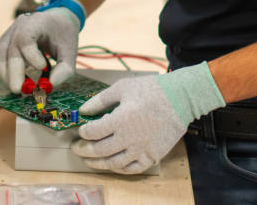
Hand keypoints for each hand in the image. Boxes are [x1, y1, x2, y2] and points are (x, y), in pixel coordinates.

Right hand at [0, 7, 79, 91]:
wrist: (57, 20)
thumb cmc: (63, 34)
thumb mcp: (71, 50)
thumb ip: (64, 69)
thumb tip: (47, 87)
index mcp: (37, 22)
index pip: (25, 37)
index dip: (31, 55)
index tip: (43, 68)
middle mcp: (20, 25)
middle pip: (10, 49)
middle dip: (14, 73)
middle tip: (22, 91)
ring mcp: (10, 33)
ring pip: (0, 56)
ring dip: (7, 76)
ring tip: (21, 89)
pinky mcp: (5, 43)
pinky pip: (0, 59)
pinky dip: (6, 73)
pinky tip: (20, 80)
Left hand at [71, 61, 224, 173]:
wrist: (180, 99)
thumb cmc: (152, 90)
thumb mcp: (123, 87)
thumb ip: (101, 99)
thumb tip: (83, 109)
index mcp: (120, 119)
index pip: (93, 132)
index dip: (83, 132)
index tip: (80, 130)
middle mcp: (129, 138)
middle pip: (99, 150)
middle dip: (84, 150)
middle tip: (76, 148)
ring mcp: (141, 149)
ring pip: (113, 163)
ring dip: (98, 163)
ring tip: (89, 159)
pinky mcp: (152, 156)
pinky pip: (132, 169)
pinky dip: (118, 169)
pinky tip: (112, 164)